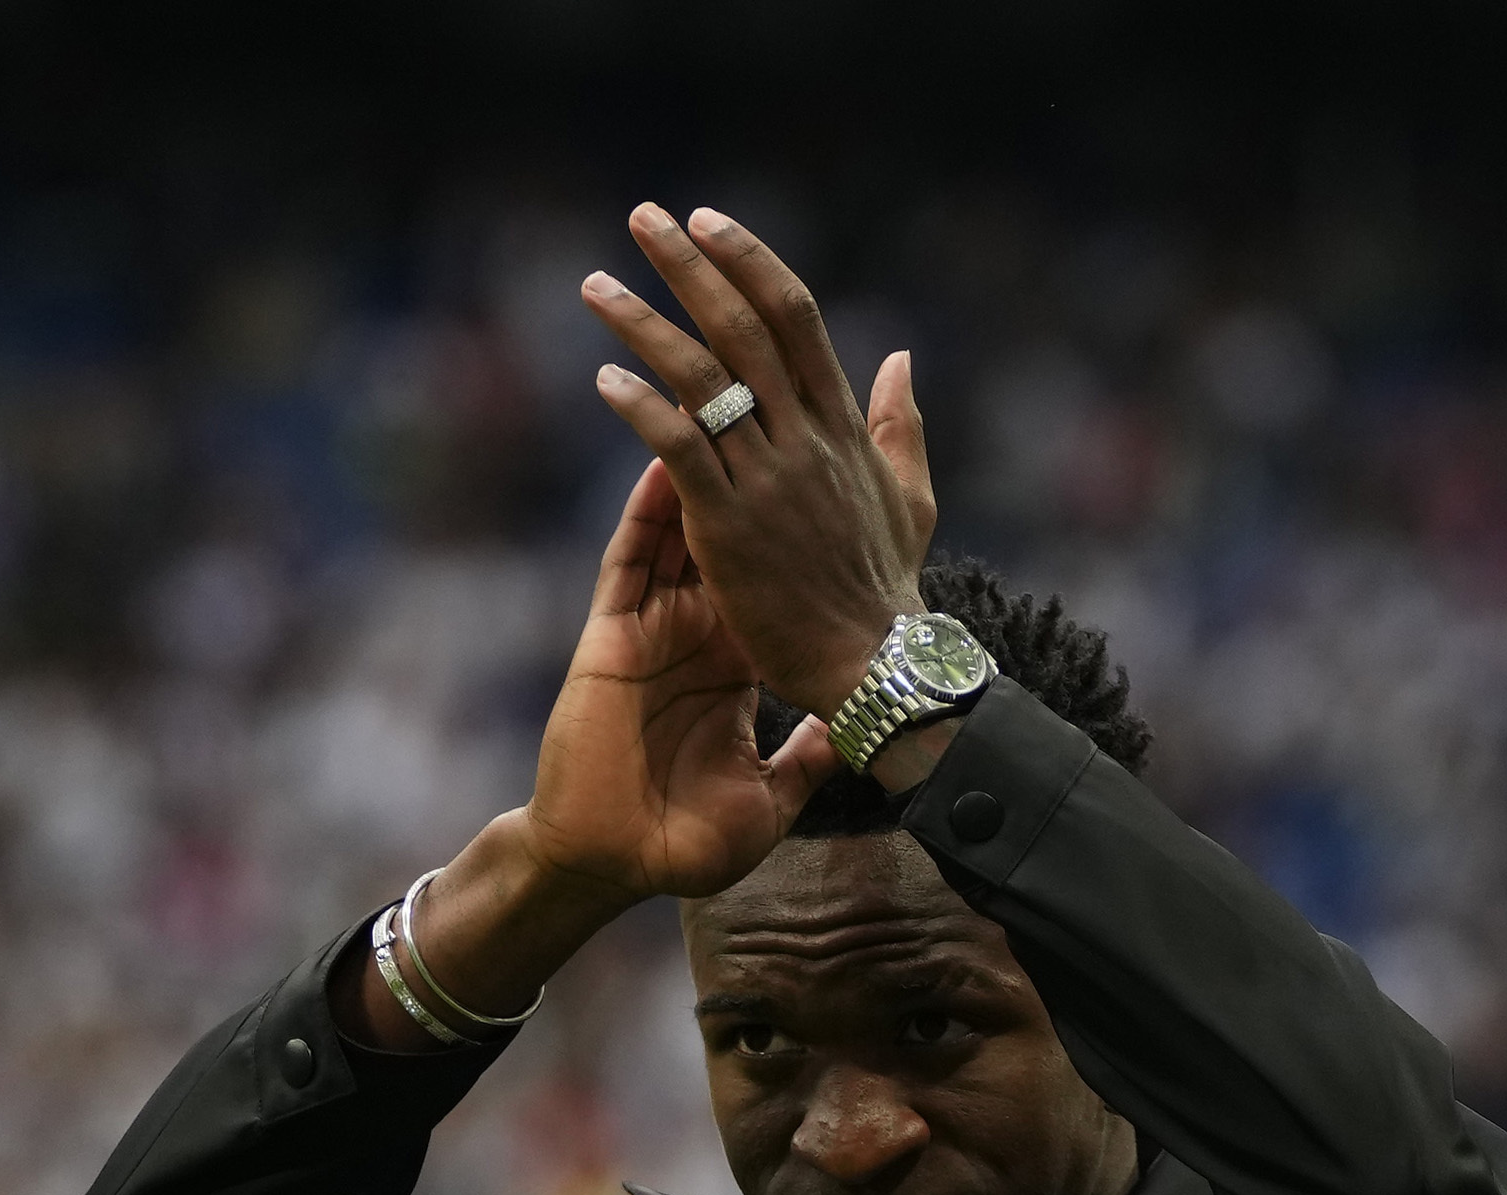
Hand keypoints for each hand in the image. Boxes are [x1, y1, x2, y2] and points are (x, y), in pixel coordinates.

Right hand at [331, 461, 837, 1052]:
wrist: (614, 866)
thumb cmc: (686, 844)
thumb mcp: (772, 799)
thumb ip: (810, 756)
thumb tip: (853, 735)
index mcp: (738, 660)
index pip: (776, 573)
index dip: (801, 523)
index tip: (835, 469)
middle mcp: (699, 631)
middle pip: (730, 532)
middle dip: (752, 472)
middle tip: (781, 403)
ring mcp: (656, 627)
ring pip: (681, 527)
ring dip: (697, 463)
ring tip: (723, 399)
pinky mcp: (615, 632)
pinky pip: (634, 555)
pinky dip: (649, 504)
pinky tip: (666, 447)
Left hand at [582, 205, 938, 718]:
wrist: (874, 665)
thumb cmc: (885, 590)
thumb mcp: (910, 496)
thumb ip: (902, 423)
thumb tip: (901, 357)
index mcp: (842, 424)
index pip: (794, 317)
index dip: (748, 262)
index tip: (706, 221)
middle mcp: (804, 438)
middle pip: (741, 327)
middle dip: (688, 266)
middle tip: (641, 217)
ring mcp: (766, 479)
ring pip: (700, 378)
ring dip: (642, 324)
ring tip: (596, 285)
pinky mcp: (728, 526)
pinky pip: (678, 448)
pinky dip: (642, 407)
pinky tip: (604, 378)